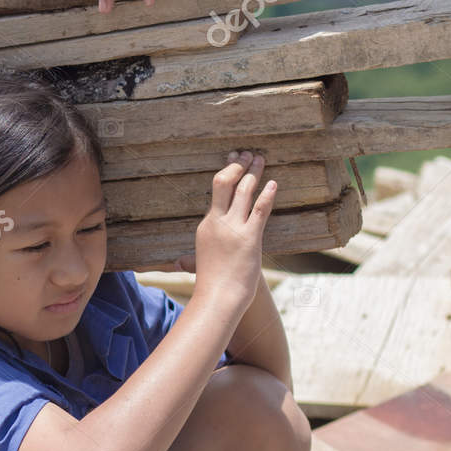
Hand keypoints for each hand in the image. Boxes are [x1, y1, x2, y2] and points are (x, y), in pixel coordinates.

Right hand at [190, 150, 276, 309]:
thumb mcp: (198, 265)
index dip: (226, 173)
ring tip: (261, 160)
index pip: (216, 193)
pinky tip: (273, 183)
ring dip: (254, 173)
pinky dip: (268, 194)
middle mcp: (217, 222)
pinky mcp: (250, 237)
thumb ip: (189, 260)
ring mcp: (233, 229)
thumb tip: (177, 264)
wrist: (219, 298)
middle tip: (247, 153)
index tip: (234, 161)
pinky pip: (260, 209)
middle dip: (238, 165)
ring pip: (244, 191)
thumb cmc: (211, 284)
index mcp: (206, 226)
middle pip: (225, 183)